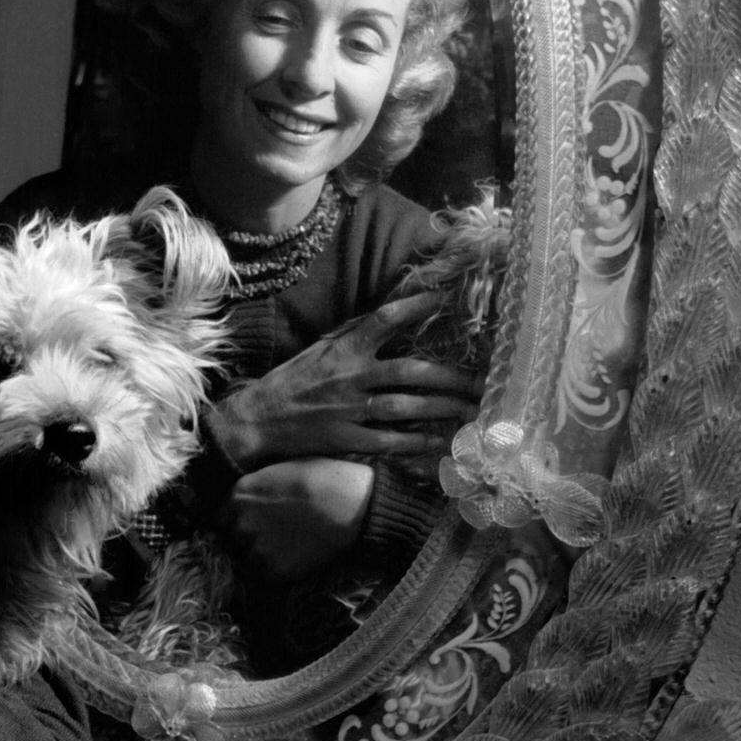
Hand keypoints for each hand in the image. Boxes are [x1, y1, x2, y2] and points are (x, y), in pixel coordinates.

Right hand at [203, 290, 482, 474]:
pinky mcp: (346, 439)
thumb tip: (392, 317)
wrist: (258, 418)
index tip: (445, 298)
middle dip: (450, 376)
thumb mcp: (321, 349)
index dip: (415, 307)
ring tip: (471, 410)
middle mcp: (350, 375)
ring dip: (442, 408)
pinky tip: (439, 440)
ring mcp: (349, 409)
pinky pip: (389, 441)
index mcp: (343, 348)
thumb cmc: (293, 380)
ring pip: (405, 407)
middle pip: (410, 371)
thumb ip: (355, 335)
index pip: (384, 319)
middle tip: (482, 380)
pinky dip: (416, 441)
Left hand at [220, 458, 374, 582]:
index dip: (233, 519)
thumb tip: (249, 495)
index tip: (247, 521)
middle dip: (247, 537)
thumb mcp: (280, 469)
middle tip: (272, 533)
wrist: (352, 505)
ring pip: (248, 558)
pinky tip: (295, 556)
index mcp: (239, 494)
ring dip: (261, 554)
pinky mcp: (276, 571)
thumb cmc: (322, 477)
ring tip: (286, 545)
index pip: (220, 515)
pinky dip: (277, 569)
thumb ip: (257, 485)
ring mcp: (257, 549)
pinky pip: (267, 575)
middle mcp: (241, 523)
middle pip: (233, 537)